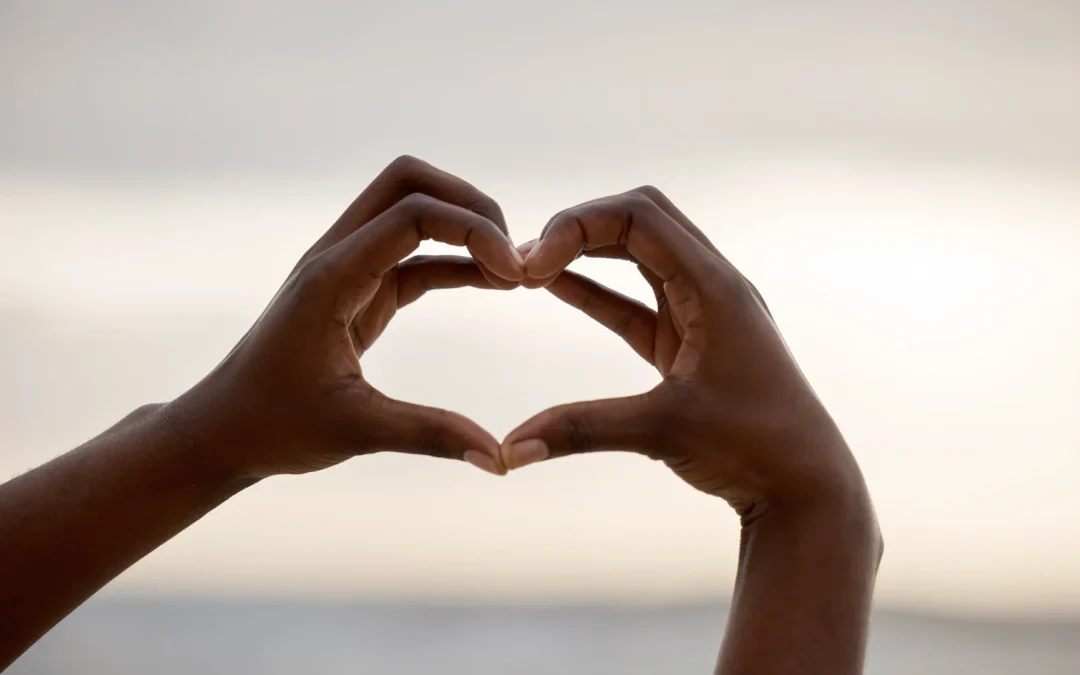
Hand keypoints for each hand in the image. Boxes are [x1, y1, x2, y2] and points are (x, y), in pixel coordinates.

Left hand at [162, 156, 523, 478]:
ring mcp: (348, 269)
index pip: (411, 213)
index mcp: (331, 276)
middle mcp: (337, 256)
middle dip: (469, 204)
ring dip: (465, 228)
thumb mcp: (356, 431)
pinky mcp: (359, 290)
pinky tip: (493, 284)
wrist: (223, 430)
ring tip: (513, 272)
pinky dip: (456, 260)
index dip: (472, 230)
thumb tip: (499, 459)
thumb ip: (431, 434)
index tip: (515, 277)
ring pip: (413, 210)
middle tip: (514, 254)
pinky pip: (415, 256)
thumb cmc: (274, 426)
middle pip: (409, 182)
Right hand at [502, 186, 869, 519]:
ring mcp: (702, 313)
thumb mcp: (663, 430)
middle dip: (581, 227)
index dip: (578, 224)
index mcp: (715, 287)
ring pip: (639, 256)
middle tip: (527, 260)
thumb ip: (582, 430)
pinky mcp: (689, 343)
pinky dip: (595, 290)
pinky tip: (554, 287)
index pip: (640, 216)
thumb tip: (509, 451)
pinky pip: (636, 300)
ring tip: (530, 268)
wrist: (806, 488)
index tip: (532, 264)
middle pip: (640, 219)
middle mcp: (712, 286)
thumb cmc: (754, 449)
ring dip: (587, 252)